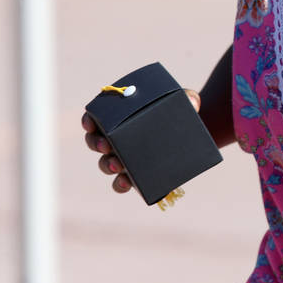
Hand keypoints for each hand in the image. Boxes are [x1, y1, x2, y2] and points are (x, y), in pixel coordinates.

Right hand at [81, 89, 201, 194]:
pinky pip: (121, 183)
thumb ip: (188, 98)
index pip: (95, 119)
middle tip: (105, 144)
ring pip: (106, 164)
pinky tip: (127, 182)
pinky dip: (120, 184)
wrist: (193, 133)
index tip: (91, 122)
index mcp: (120, 118)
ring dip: (108, 165)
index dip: (89, 122)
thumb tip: (192, 103)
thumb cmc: (179, 112)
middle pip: (96, 143)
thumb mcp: (184, 101)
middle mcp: (117, 139)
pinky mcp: (137, 174)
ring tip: (118, 165)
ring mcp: (125, 158)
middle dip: (96, 144)